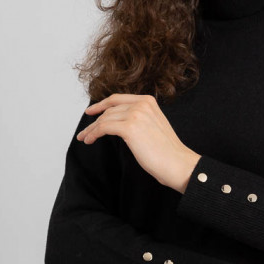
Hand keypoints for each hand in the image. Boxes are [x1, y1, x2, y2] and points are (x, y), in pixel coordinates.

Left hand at [77, 94, 199, 191]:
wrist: (178, 163)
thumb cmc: (167, 152)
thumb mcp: (153, 126)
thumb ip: (138, 119)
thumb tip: (117, 122)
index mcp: (148, 101)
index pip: (118, 99)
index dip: (101, 104)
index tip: (91, 111)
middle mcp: (142, 104)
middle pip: (109, 110)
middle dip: (94, 121)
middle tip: (85, 132)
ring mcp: (136, 114)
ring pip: (105, 119)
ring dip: (91, 129)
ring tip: (85, 138)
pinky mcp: (129, 127)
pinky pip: (103, 128)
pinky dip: (94, 134)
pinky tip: (90, 140)